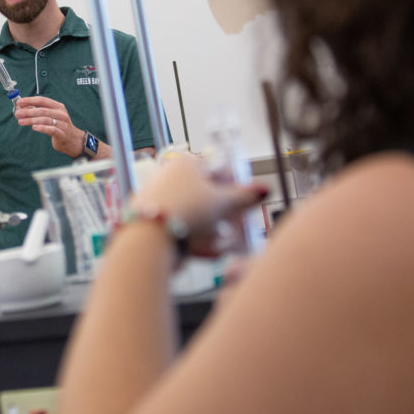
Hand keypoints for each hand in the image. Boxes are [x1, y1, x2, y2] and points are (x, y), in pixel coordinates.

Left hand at [14, 95, 82, 157]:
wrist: (73, 140)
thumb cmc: (60, 126)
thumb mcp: (50, 116)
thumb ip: (38, 111)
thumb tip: (22, 107)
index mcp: (58, 106)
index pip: (42, 100)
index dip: (30, 100)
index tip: (19, 102)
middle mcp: (61, 113)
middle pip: (42, 110)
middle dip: (28, 111)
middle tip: (17, 114)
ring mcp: (62, 123)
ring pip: (45, 120)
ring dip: (31, 120)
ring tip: (21, 121)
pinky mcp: (62, 133)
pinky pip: (51, 129)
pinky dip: (41, 128)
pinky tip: (33, 128)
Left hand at [131, 153, 266, 256]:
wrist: (149, 237)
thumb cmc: (186, 212)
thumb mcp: (222, 204)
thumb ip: (244, 196)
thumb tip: (265, 189)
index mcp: (185, 162)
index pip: (217, 169)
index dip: (233, 186)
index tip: (243, 202)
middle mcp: (167, 174)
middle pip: (202, 192)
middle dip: (221, 211)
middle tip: (233, 226)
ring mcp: (155, 194)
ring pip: (190, 210)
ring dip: (207, 227)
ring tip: (219, 244)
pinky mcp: (148, 215)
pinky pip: (175, 223)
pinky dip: (188, 235)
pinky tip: (199, 251)